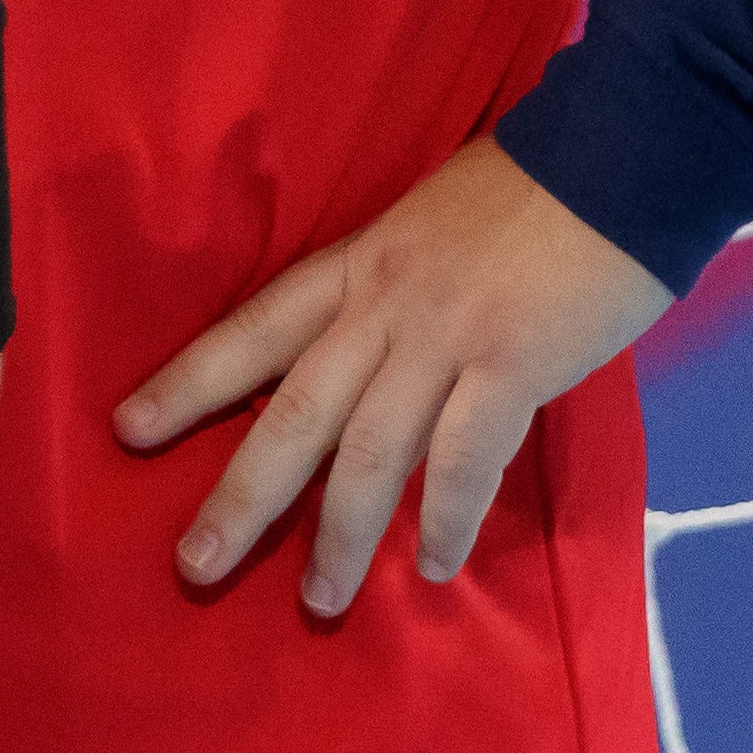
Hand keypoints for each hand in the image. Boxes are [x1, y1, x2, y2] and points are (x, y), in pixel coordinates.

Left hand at [116, 134, 674, 619]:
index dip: (190, 379)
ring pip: (368, 452)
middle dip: (240, 493)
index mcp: (362, 261)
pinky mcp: (512, 364)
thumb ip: (397, 289)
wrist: (624, 152)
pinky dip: (446, 519)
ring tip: (320, 600)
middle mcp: (386, 302)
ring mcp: (447, 335)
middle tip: (193, 565)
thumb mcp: (432, 222)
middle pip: (293, 408)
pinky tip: (437, 565)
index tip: (129, 429)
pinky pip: (464, 461)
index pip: (256, 325)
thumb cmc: (536, 187)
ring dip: (341, 535)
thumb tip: (378, 361)